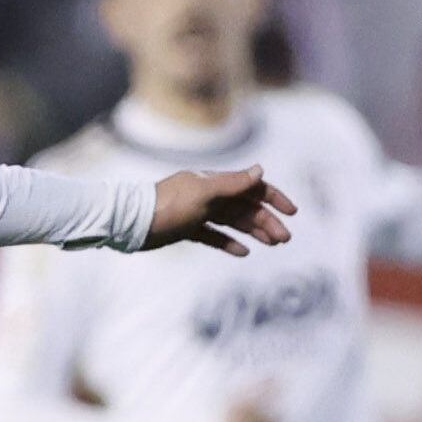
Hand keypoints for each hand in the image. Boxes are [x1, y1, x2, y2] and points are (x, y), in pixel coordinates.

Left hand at [145, 167, 295, 256]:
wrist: (130, 223)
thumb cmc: (166, 206)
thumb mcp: (202, 193)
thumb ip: (232, 183)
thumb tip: (261, 169)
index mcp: (214, 183)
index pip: (251, 187)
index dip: (273, 198)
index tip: (292, 213)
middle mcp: (208, 196)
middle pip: (245, 207)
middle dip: (267, 221)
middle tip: (284, 239)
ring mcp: (197, 213)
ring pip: (232, 222)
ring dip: (253, 231)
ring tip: (272, 244)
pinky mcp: (186, 230)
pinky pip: (213, 236)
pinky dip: (228, 242)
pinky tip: (243, 252)